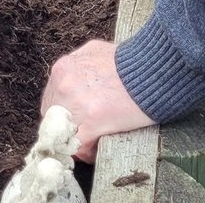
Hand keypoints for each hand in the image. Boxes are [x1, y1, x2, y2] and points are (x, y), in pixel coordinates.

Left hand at [42, 40, 153, 161]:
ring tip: (93, 140)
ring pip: (65, 134)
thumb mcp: (96, 52)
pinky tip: (99, 147)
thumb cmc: (130, 61)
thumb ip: (80, 66)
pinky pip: (80, 147)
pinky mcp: (92, 122)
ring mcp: (76, 105)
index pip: (52, 99)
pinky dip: (89, 152)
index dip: (64, 112)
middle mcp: (63, 85)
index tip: (73, 119)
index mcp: (63, 69)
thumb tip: (76, 78)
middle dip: (68, 126)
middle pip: (53, 118)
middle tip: (84, 131)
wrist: (153, 70)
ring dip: (77, 140)